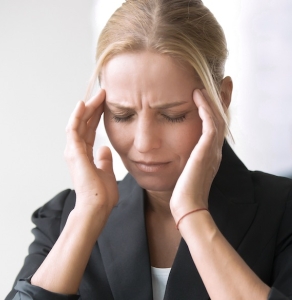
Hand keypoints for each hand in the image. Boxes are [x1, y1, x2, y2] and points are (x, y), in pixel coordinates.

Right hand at [65, 89, 117, 215]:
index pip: (90, 130)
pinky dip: (77, 115)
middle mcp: (76, 151)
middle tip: (103, 94)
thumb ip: (104, 161)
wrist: (97, 206)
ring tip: (98, 95)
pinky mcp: (74, 152)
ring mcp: (73, 151)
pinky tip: (83, 104)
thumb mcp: (107, 173)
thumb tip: (105, 149)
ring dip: (87, 108)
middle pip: (84, 124)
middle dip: (93, 108)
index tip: (106, 104)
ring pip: (78, 123)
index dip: (96, 117)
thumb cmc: (102, 195)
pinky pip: (73, 129)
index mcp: (85, 156)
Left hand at [170, 89, 225, 222]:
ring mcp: (213, 150)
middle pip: (221, 118)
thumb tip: (172, 160)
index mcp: (211, 156)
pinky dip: (205, 107)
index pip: (215, 127)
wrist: (187, 208)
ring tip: (204, 84)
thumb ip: (183, 164)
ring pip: (217, 117)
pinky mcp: (206, 150)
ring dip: (211, 100)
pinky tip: (197, 95)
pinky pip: (210, 123)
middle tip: (221, 83)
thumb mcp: (184, 175)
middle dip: (220, 100)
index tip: (208, 95)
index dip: (214, 110)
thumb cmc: (182, 196)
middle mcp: (215, 151)